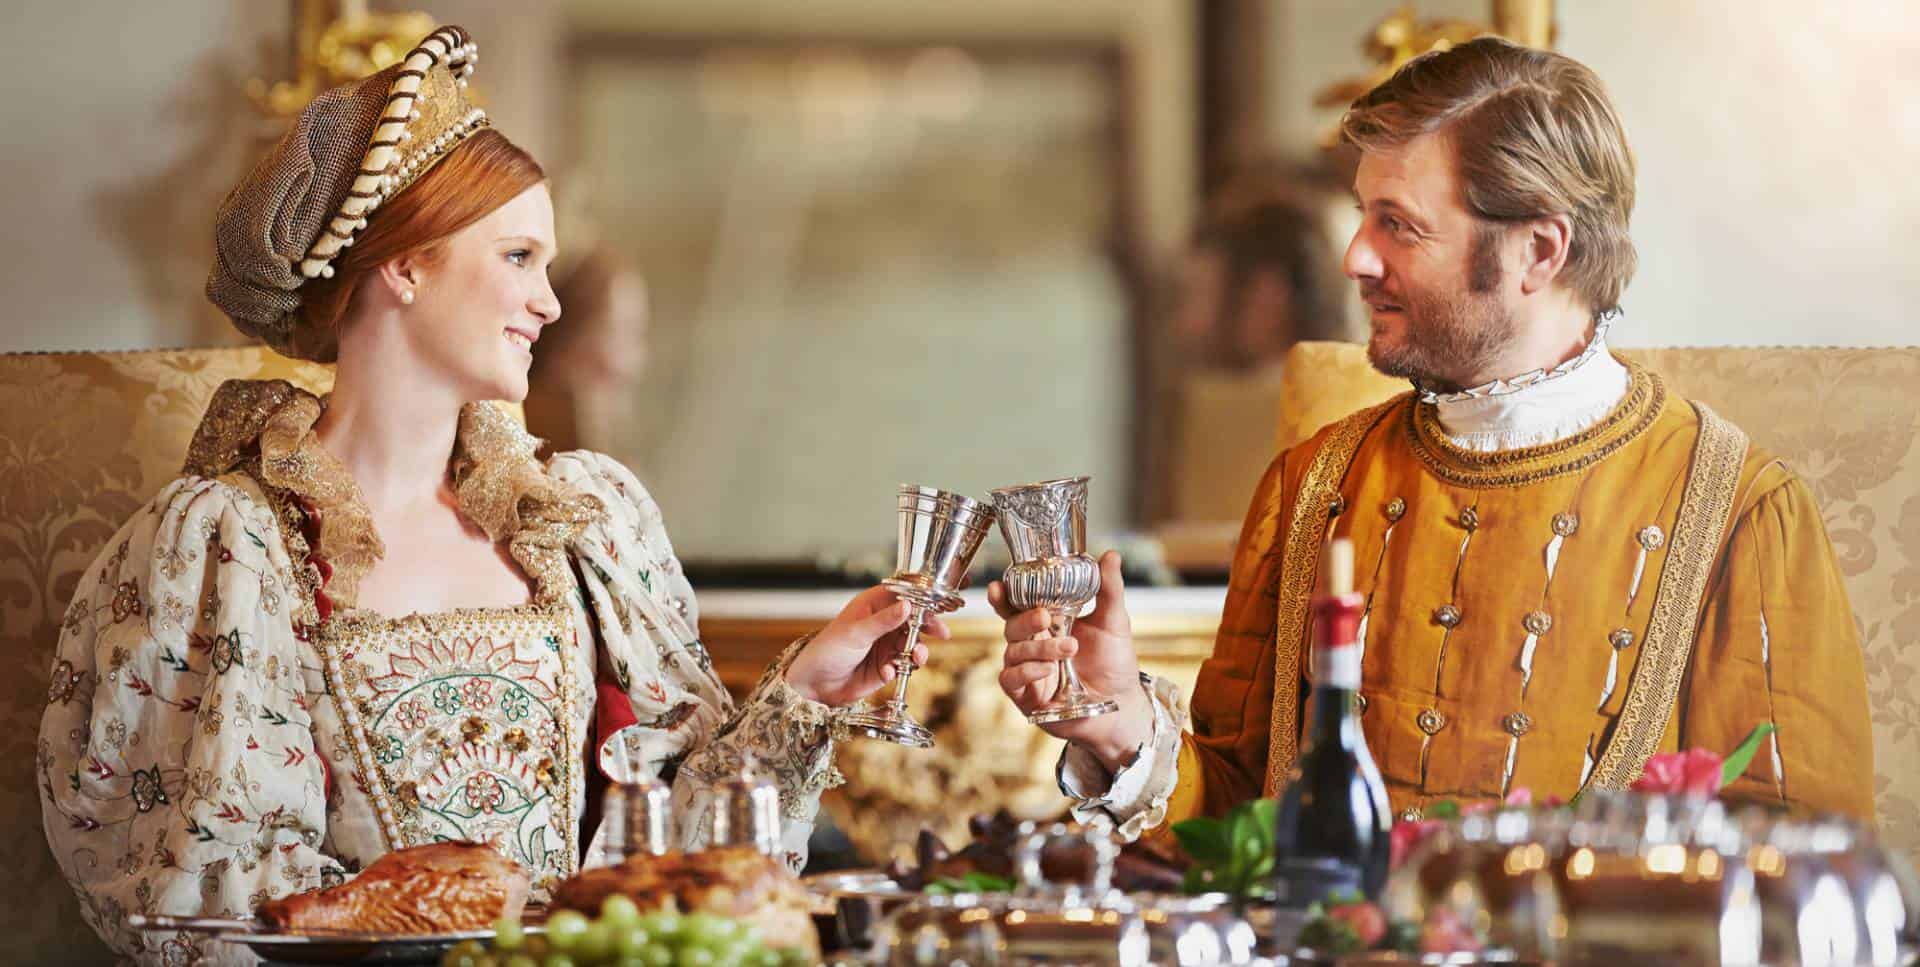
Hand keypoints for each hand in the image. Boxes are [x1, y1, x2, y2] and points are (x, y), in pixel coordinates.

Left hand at [785, 585, 950, 706]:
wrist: (814, 685)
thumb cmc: (827, 651)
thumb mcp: (856, 633)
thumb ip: (884, 621)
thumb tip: (908, 606)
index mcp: (872, 606)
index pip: (903, 595)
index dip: (922, 599)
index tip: (938, 605)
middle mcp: (882, 624)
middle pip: (915, 621)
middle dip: (929, 627)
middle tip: (941, 633)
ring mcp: (884, 646)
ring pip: (913, 644)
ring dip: (917, 651)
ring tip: (916, 657)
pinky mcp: (885, 667)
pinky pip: (903, 666)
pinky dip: (899, 669)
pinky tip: (886, 672)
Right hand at [990, 550, 1152, 770]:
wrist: (1122, 705)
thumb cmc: (1114, 663)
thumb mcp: (1114, 622)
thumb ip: (1108, 589)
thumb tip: (1110, 555)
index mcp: (1046, 624)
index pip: (1016, 605)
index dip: (1003, 596)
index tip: (998, 586)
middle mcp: (1032, 645)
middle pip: (1011, 625)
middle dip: (1025, 619)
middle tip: (1045, 617)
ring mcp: (1027, 671)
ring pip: (1013, 651)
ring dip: (1039, 648)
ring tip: (1068, 648)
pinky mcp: (1026, 696)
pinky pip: (1011, 679)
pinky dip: (1027, 671)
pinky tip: (1048, 669)